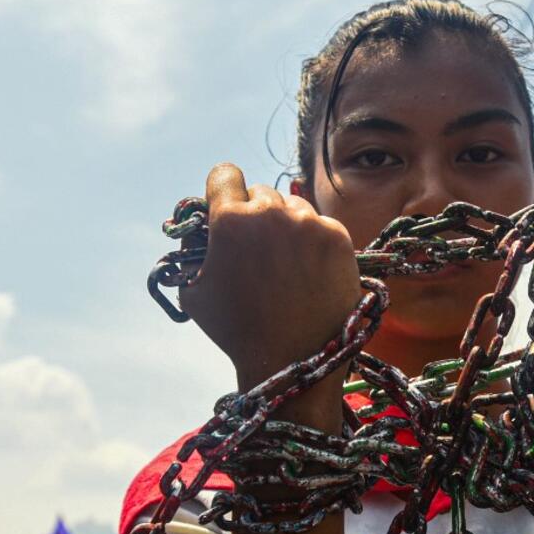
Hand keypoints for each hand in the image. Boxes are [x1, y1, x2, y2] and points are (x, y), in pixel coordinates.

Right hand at [179, 163, 361, 392]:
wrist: (292, 360)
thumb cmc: (237, 329)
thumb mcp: (193, 289)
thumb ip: (193, 248)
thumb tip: (200, 225)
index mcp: (231, 220)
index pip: (224, 174)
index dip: (223, 191)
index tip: (227, 208)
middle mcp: (272, 213)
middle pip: (261, 193)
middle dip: (256, 215)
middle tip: (259, 251)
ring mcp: (309, 224)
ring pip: (293, 208)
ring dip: (287, 227)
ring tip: (285, 268)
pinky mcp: (339, 237)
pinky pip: (320, 226)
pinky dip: (313, 243)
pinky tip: (307, 273)